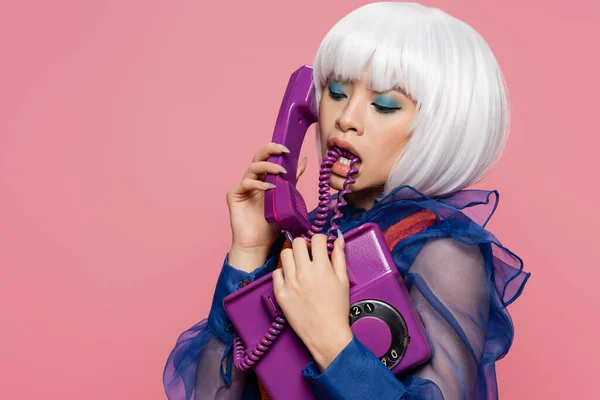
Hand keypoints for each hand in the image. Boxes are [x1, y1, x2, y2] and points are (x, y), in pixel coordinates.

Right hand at [226, 142, 306, 271]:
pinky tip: (269, 188)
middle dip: (269, 150)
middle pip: (258, 157)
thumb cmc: (271, 224)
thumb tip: (304, 160)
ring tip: (281, 171)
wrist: (259, 244)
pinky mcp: (234, 195)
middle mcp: (252, 180)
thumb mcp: (287, 198)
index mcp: (264, 179)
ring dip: (268, 166)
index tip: (289, 149)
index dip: (275, 150)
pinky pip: (245, 184)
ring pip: (252, 168)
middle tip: (282, 149)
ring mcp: (242, 187)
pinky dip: (257, 184)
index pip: (268, 158)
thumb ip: (293, 180)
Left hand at [272, 232, 352, 371]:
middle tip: (309, 253)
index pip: (316, 239)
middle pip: (297, 242)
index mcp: (322, 268)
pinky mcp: (280, 293)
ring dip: (293, 256)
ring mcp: (290, 283)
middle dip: (304, 245)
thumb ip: (339, 257)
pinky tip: (291, 278)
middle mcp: (304, 272)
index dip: (320, 240)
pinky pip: (276, 273)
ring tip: (299, 265)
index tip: (320, 245)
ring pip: (284, 254)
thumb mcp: (344, 281)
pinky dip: (283, 272)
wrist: (326, 334)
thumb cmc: (337, 309)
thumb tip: (337, 239)